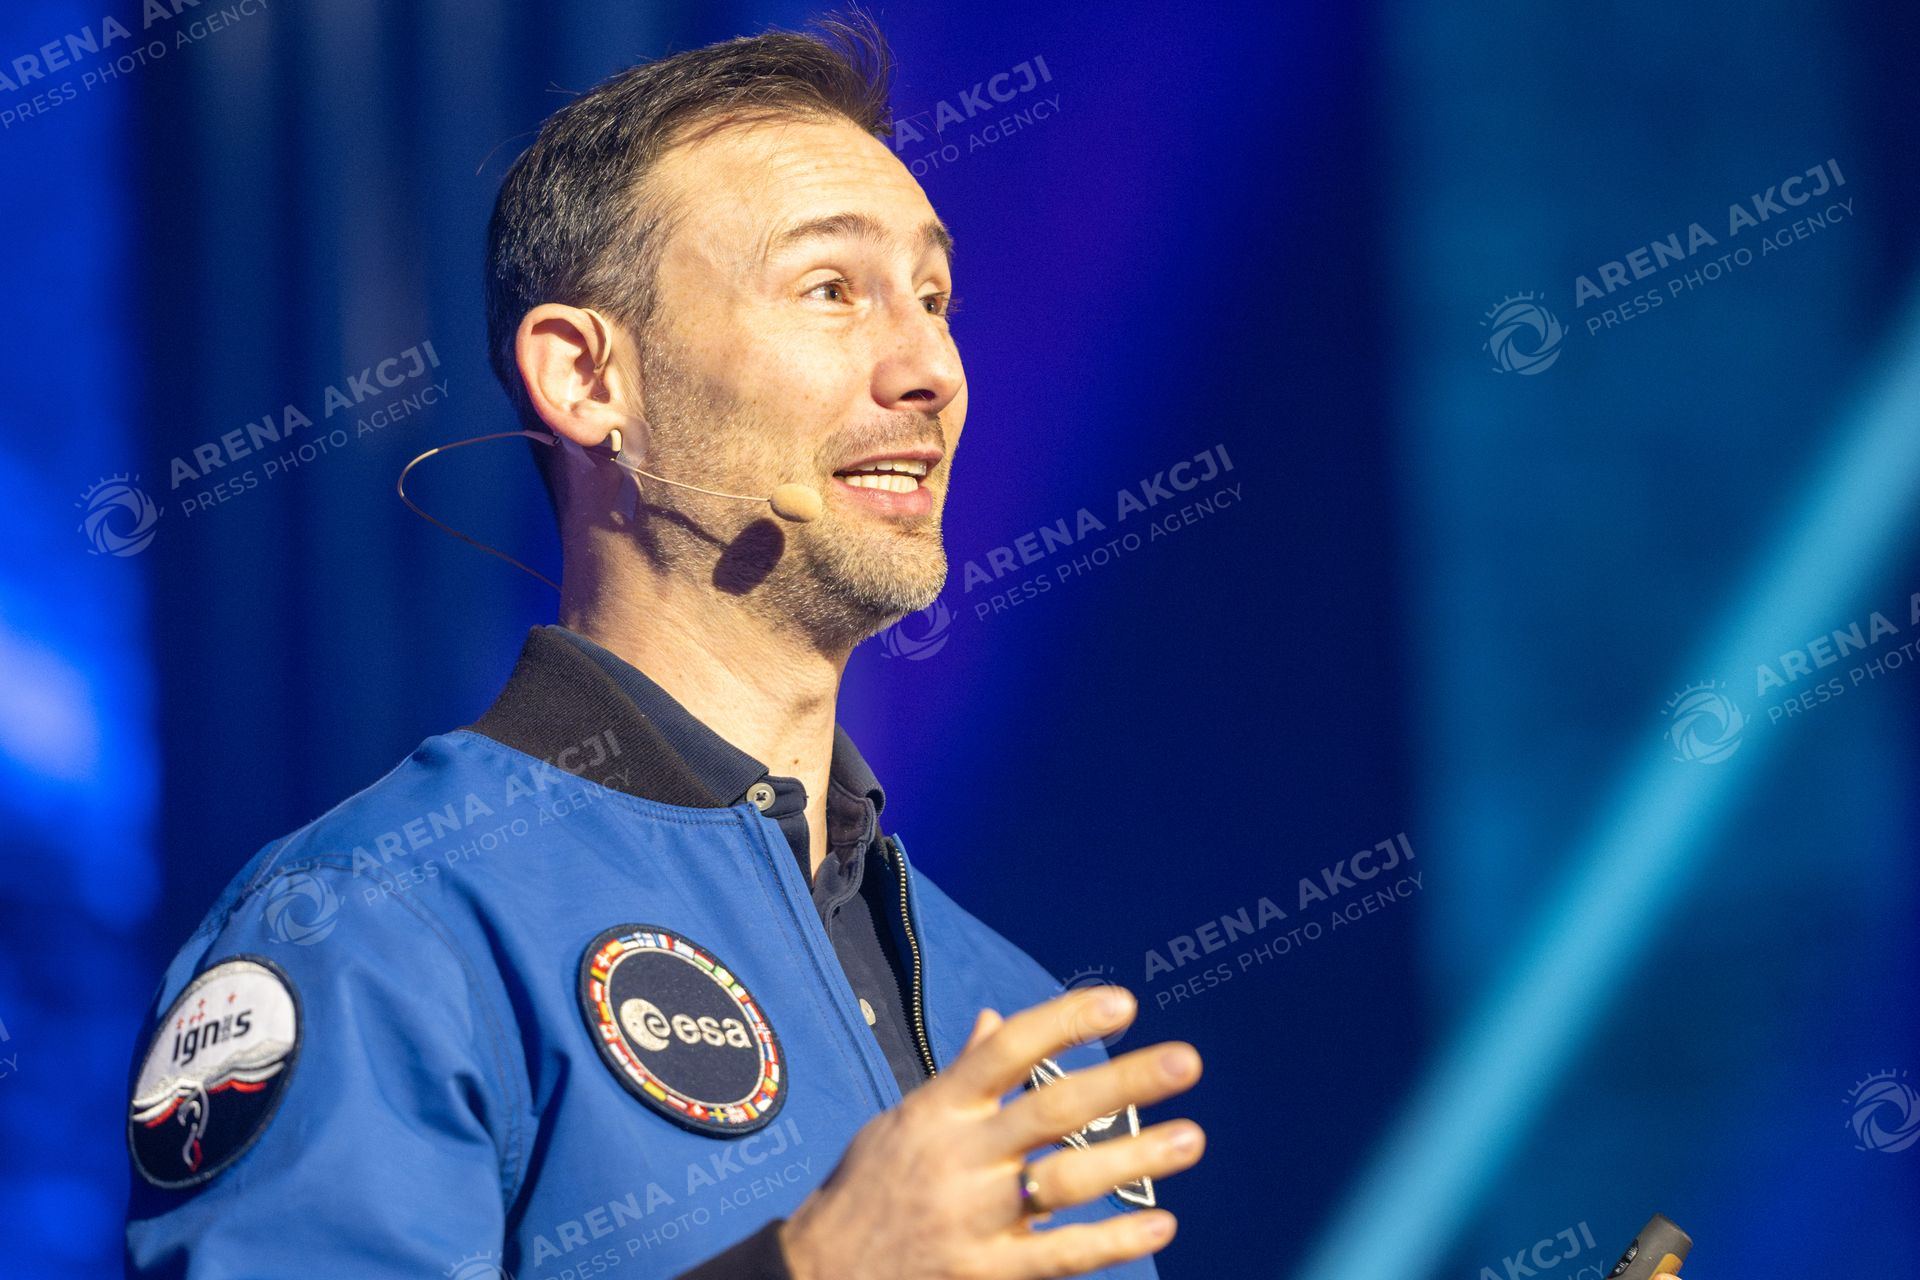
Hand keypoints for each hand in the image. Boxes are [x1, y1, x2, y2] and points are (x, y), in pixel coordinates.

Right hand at [778, 985, 1203, 1279]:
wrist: (817, 1277)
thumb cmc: (869, 1189)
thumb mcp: (902, 1122)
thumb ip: (958, 1077)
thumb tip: (996, 1022)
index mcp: (938, 1110)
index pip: (1006, 1050)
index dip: (1064, 1022)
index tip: (1122, 1003)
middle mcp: (959, 1158)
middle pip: (1051, 1110)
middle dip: (1123, 1083)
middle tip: (1186, 1061)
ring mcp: (973, 1218)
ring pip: (1067, 1182)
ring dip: (1135, 1158)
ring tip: (1191, 1137)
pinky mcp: (984, 1273)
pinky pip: (1062, 1256)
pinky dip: (1114, 1239)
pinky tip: (1162, 1221)